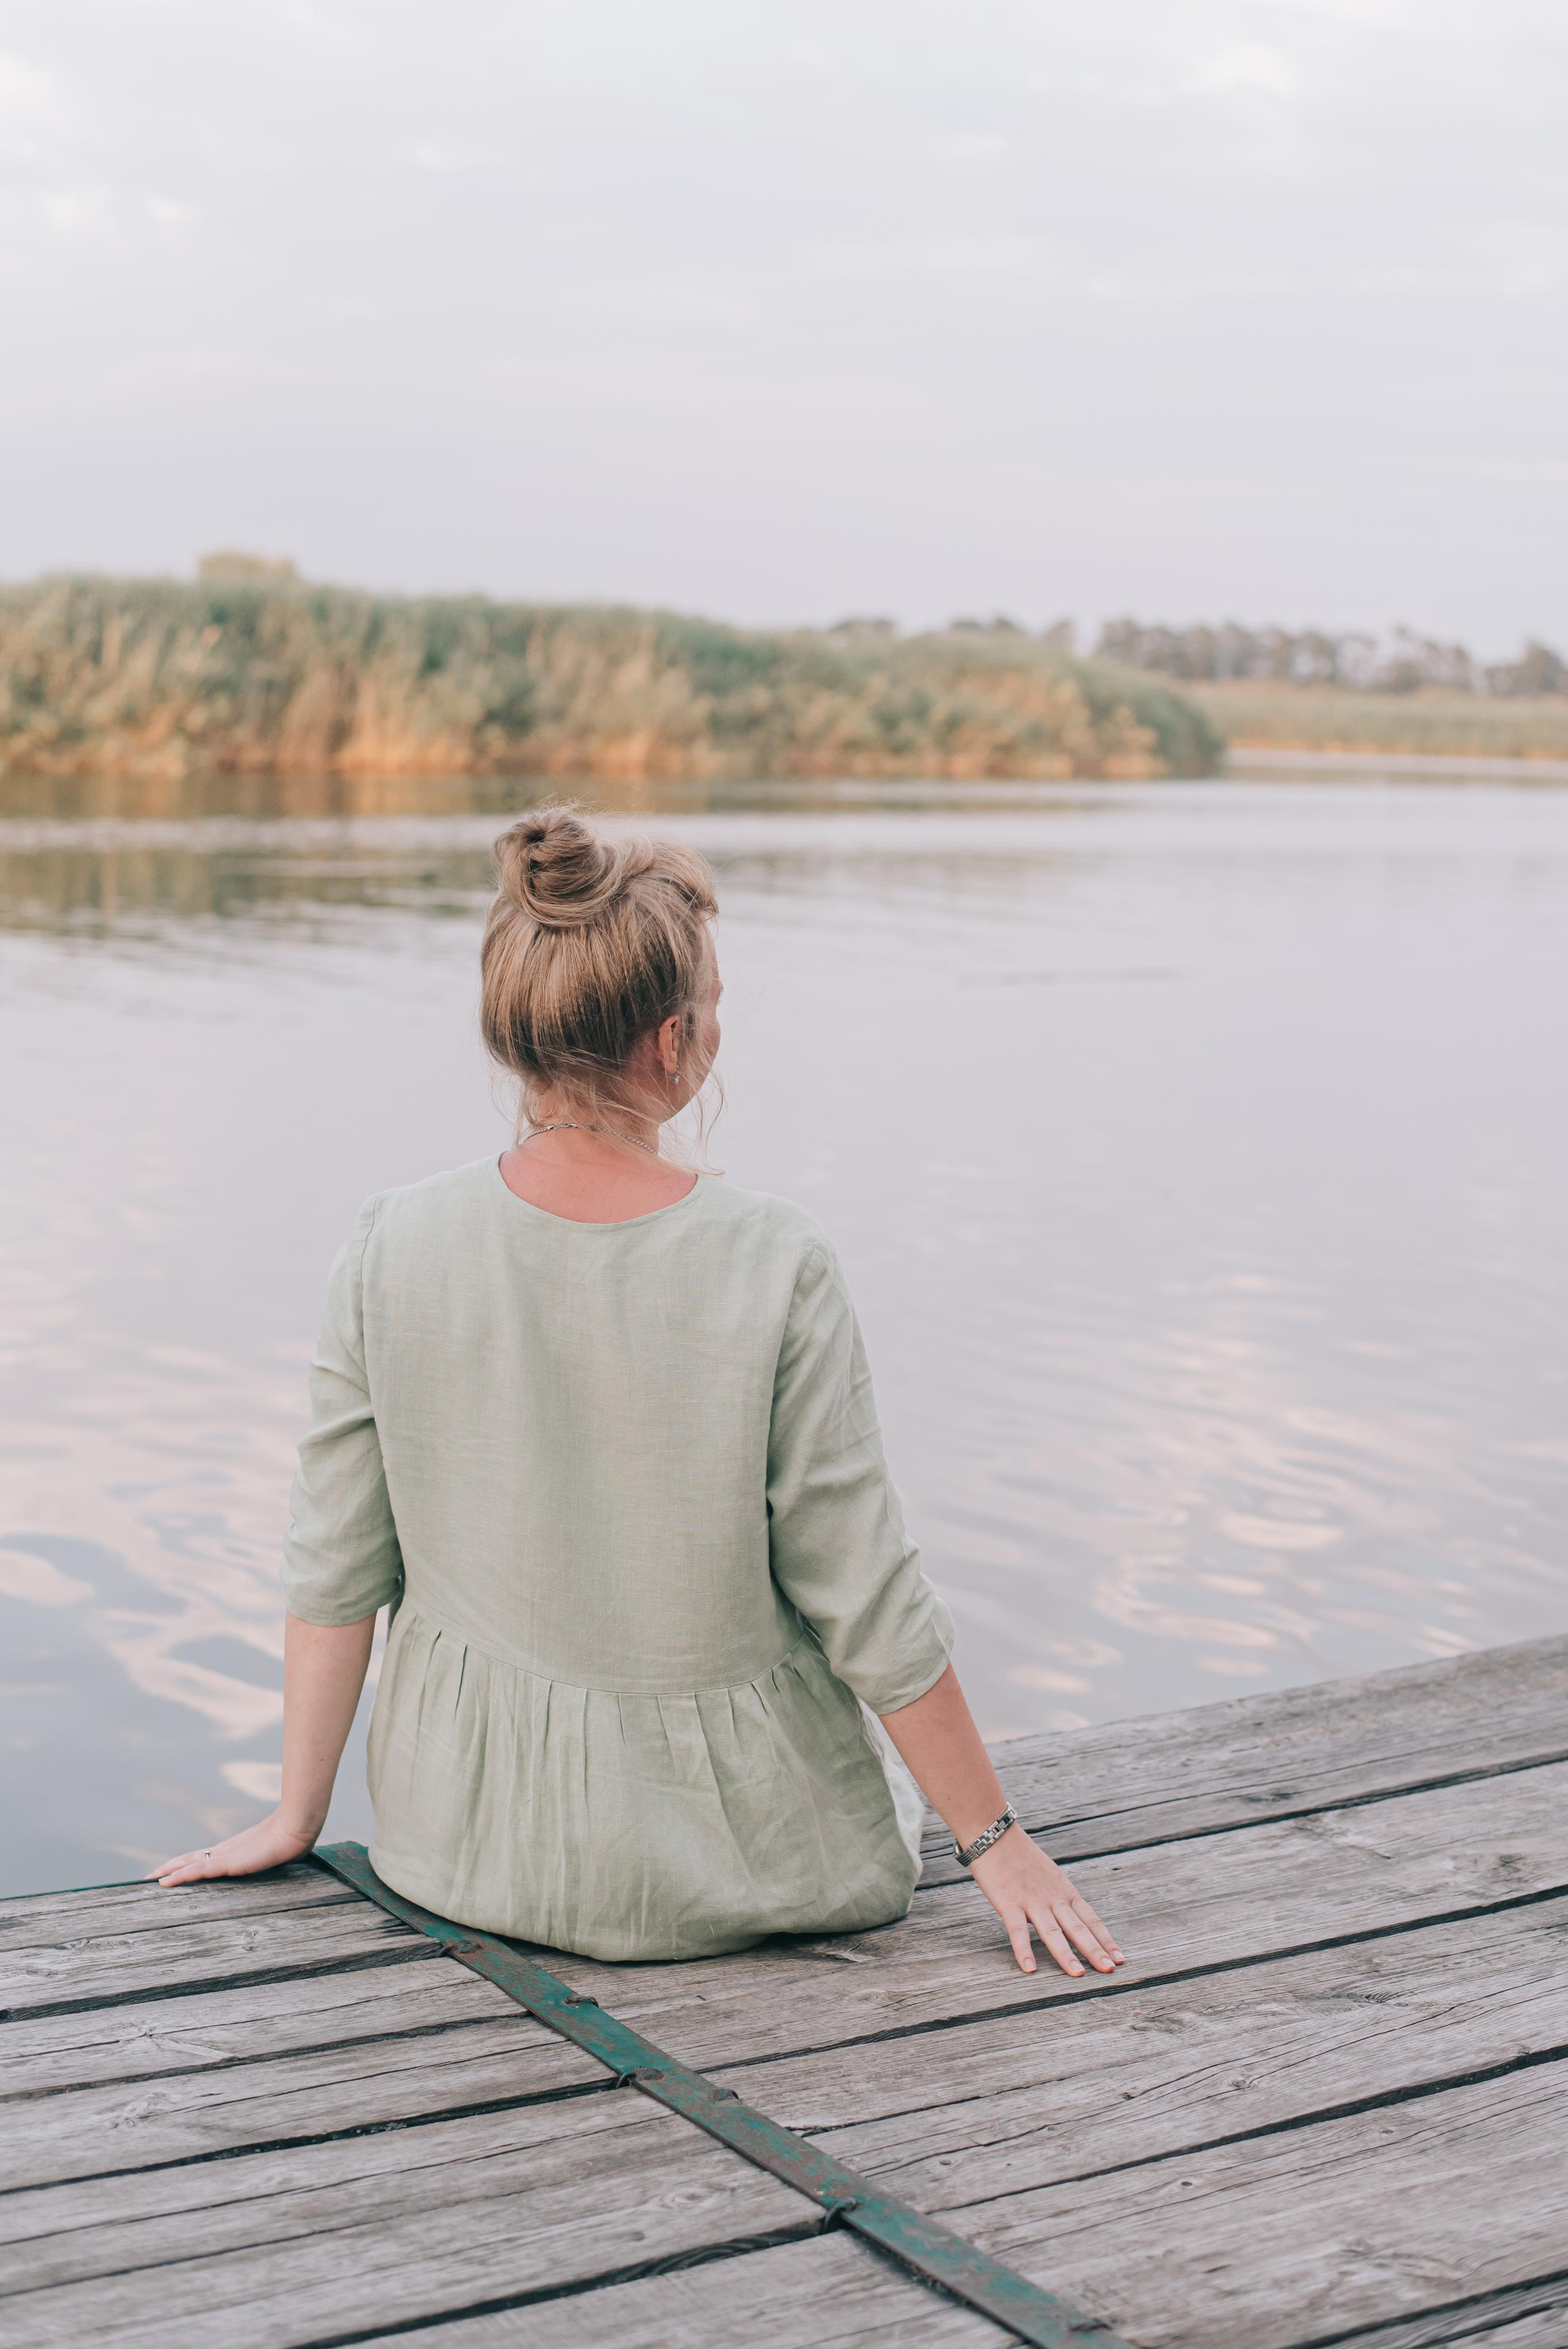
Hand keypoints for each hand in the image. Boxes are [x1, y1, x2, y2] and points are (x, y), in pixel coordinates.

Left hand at [149, 1808, 318, 1886]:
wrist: (298, 1826)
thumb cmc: (294, 1839)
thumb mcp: (278, 1853)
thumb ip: (273, 1857)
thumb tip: (285, 1859)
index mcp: (235, 1850)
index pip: (205, 1857)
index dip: (187, 1862)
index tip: (172, 1869)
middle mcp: (226, 1851)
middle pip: (191, 1858)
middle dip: (170, 1866)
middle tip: (150, 1875)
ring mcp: (225, 1855)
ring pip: (188, 1863)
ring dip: (168, 1871)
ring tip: (151, 1878)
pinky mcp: (227, 1862)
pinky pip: (197, 1871)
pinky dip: (179, 1876)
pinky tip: (164, 1882)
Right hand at [969, 1824, 1123, 1976]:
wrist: (995, 1834)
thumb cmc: (1021, 1856)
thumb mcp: (1050, 1875)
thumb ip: (1060, 1896)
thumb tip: (1073, 1917)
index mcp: (1064, 1891)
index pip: (1090, 1919)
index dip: (1105, 1940)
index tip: (1119, 1959)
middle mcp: (1052, 1897)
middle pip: (1077, 1927)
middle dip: (1094, 1950)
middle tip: (1109, 1970)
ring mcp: (1031, 1900)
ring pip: (1052, 1931)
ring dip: (1066, 1954)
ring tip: (1078, 1975)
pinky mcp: (1008, 1902)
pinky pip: (1017, 1930)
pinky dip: (1023, 1950)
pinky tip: (1029, 1968)